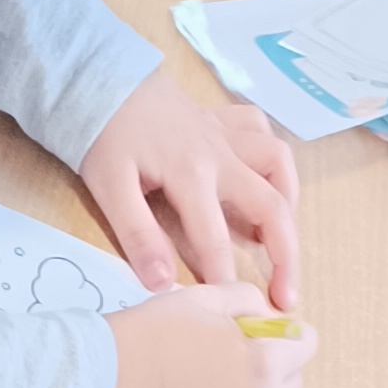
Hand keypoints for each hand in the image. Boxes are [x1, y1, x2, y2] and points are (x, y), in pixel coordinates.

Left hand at [79, 67, 301, 302]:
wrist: (99, 75)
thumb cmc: (102, 133)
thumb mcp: (109, 188)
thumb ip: (138, 235)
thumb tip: (163, 282)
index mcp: (191, 175)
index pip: (216, 239)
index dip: (228, 279)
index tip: (237, 311)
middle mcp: (220, 155)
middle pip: (272, 206)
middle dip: (287, 255)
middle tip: (286, 297)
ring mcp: (225, 136)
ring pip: (278, 162)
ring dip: (288, 201)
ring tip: (283, 237)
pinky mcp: (221, 121)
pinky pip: (260, 130)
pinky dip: (269, 156)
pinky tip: (265, 180)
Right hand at [108, 283, 317, 387]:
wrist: (108, 380)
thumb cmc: (155, 332)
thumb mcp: (207, 297)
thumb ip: (249, 301)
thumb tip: (266, 317)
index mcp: (266, 363)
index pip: (307, 343)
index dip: (283, 328)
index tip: (253, 324)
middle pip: (294, 378)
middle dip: (275, 359)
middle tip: (232, 344)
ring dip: (257, 385)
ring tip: (214, 367)